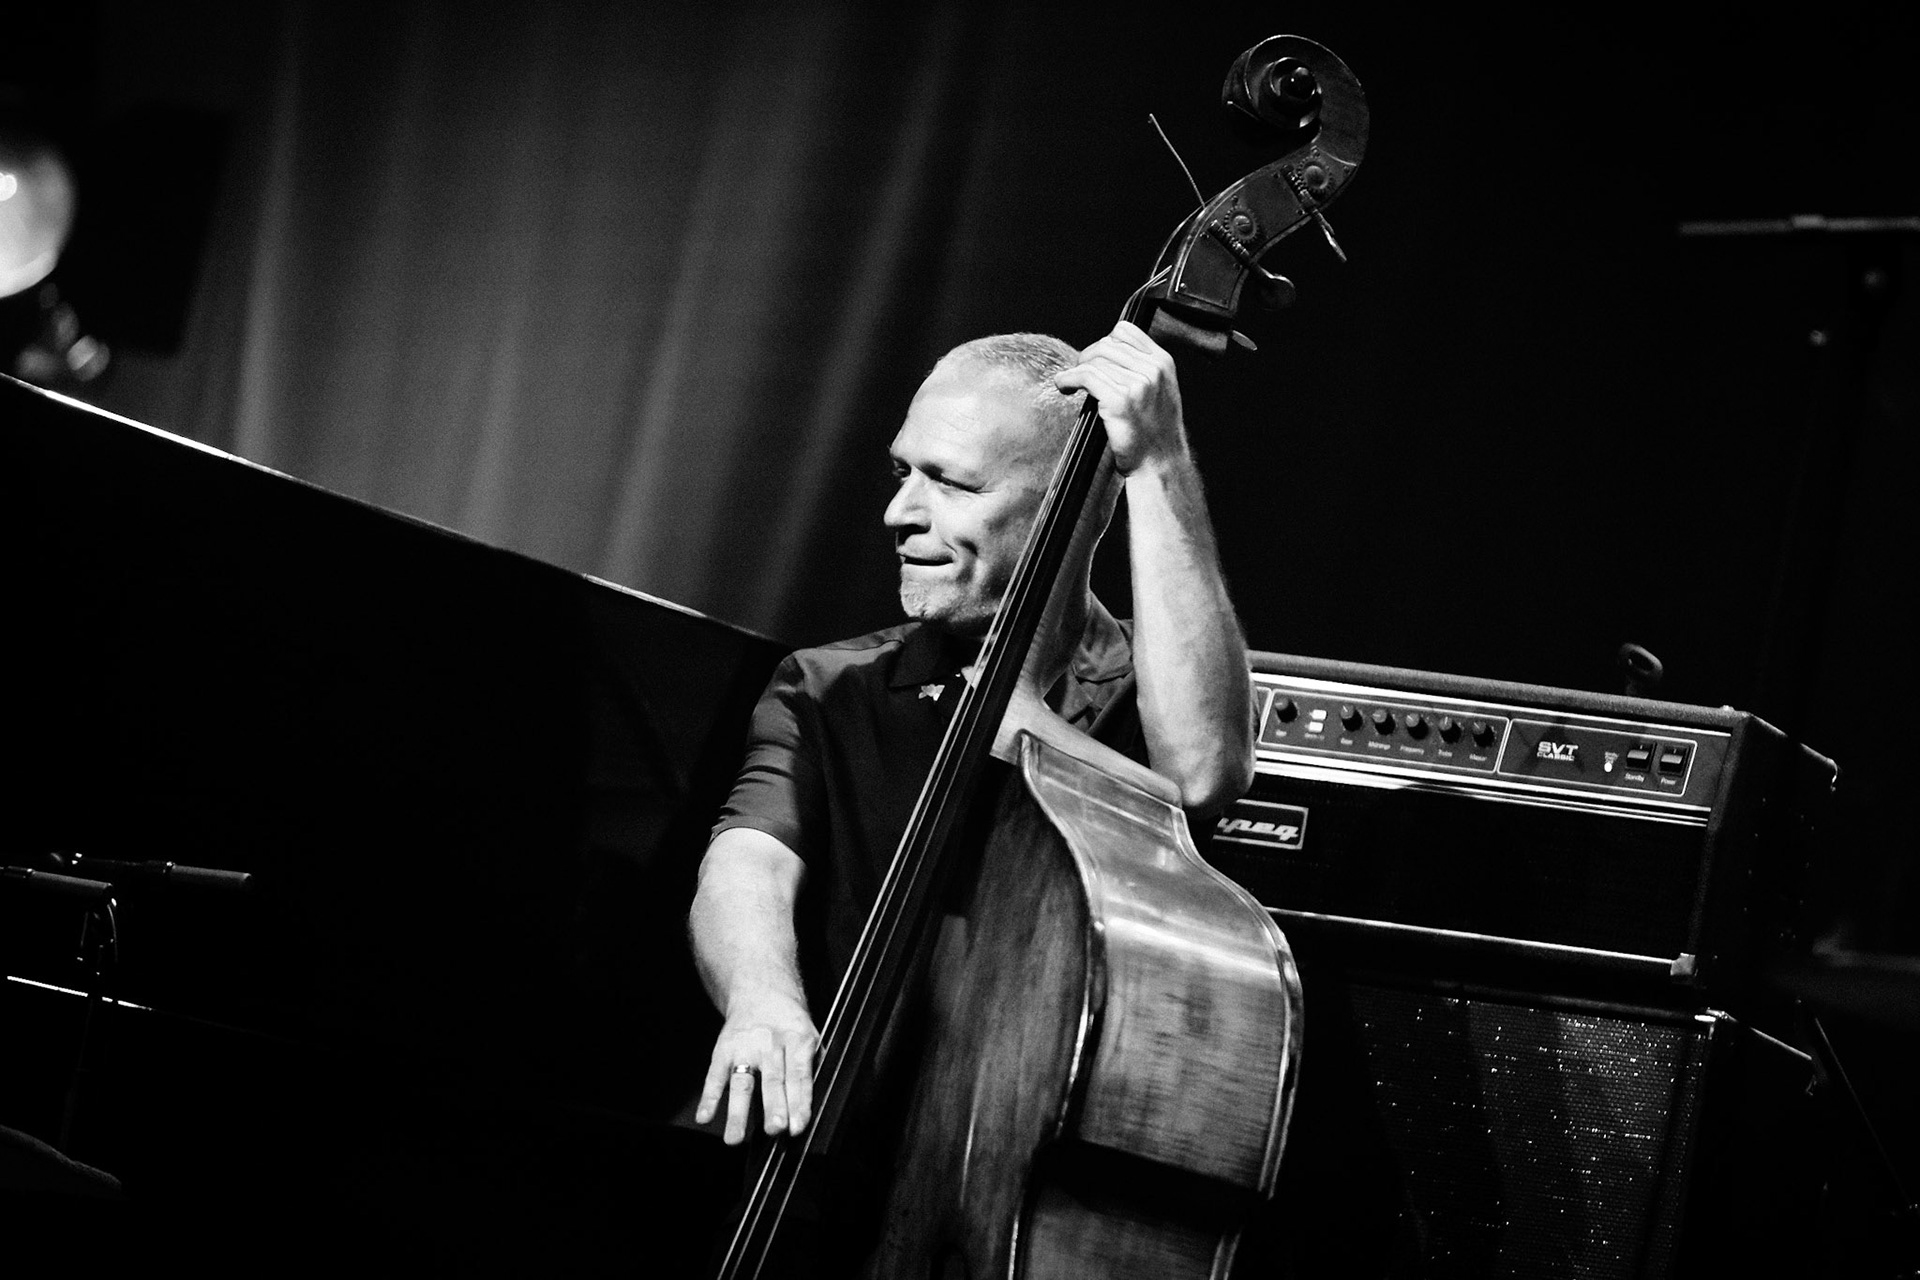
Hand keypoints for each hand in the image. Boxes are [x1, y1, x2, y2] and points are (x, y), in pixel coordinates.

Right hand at [695, 990, 819, 1145]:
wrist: (761, 991)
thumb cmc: (789, 1022)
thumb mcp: (810, 1035)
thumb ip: (812, 1067)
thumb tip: (810, 1105)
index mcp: (797, 1039)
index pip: (800, 1074)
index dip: (800, 1101)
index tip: (798, 1126)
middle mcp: (770, 1043)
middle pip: (773, 1078)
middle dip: (774, 1106)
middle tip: (775, 1129)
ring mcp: (745, 1047)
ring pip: (743, 1082)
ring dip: (738, 1111)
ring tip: (735, 1138)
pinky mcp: (724, 1050)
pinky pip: (715, 1075)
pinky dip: (709, 1096)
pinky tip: (705, 1116)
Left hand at [1054, 320, 1186, 475]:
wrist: (1160, 463)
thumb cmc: (1156, 432)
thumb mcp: (1160, 390)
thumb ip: (1142, 368)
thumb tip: (1108, 352)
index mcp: (1163, 362)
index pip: (1125, 331)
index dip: (1104, 342)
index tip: (1095, 357)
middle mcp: (1152, 370)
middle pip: (1106, 345)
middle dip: (1088, 357)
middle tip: (1079, 372)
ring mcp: (1137, 385)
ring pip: (1093, 360)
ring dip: (1075, 370)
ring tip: (1070, 382)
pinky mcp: (1119, 401)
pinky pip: (1085, 376)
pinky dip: (1068, 379)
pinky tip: (1065, 386)